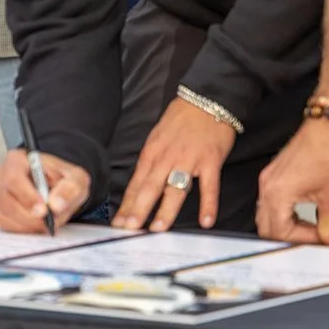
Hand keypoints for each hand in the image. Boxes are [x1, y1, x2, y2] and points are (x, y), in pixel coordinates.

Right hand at [0, 148, 91, 233]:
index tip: (44, 210)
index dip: (28, 197)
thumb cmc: (61, 178)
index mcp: (17, 160)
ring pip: (6, 215)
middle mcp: (2, 175)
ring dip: (29, 224)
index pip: (14, 179)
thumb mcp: (75, 178)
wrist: (57, 186)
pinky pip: (6, 225)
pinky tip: (36, 223)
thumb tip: (56, 205)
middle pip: (8, 201)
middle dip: (31, 216)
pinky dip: (23, 229)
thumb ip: (70, 189)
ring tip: (47, 220)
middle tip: (49, 221)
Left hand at [112, 98, 234, 232]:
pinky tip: (205, 221)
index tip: (118, 222)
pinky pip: (209, 186)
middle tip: (129, 228)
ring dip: (166, 210)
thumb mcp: (157, 137)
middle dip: (138, 209)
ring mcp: (189, 160)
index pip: (136, 183)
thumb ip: (150, 161)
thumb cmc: (181, 119)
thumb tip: (140, 185)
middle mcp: (167, 158)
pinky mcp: (210, 161)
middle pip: (150, 187)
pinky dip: (208, 204)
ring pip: (175, 189)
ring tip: (158, 229)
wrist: (206, 99)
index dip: (127, 204)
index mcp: (152, 153)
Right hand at [256, 118, 328, 245]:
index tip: (323, 240)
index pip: (281, 233)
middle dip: (292, 237)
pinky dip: (286, 213)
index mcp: (278, 193)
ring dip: (288, 226)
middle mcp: (268, 186)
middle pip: (268, 228)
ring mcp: (269, 178)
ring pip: (268, 216)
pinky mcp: (275, 173)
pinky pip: (271, 202)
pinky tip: (304, 213)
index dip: (304, 241)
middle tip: (315, 239)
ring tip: (313, 227)